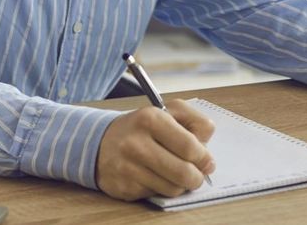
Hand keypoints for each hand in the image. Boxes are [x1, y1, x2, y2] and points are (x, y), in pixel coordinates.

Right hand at [95, 98, 216, 200]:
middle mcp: (136, 143)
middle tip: (197, 174)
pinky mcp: (123, 187)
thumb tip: (207, 156)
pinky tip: (156, 176)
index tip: (207, 161)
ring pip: (172, 188)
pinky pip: (156, 194)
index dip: (204, 157)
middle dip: (197, 176)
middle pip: (183, 172)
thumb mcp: (169, 112)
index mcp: (151, 119)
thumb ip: (196, 123)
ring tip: (176, 173)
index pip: (190, 146)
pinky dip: (162, 188)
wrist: (100, 142)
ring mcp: (127, 167)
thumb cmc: (142, 128)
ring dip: (180, 184)